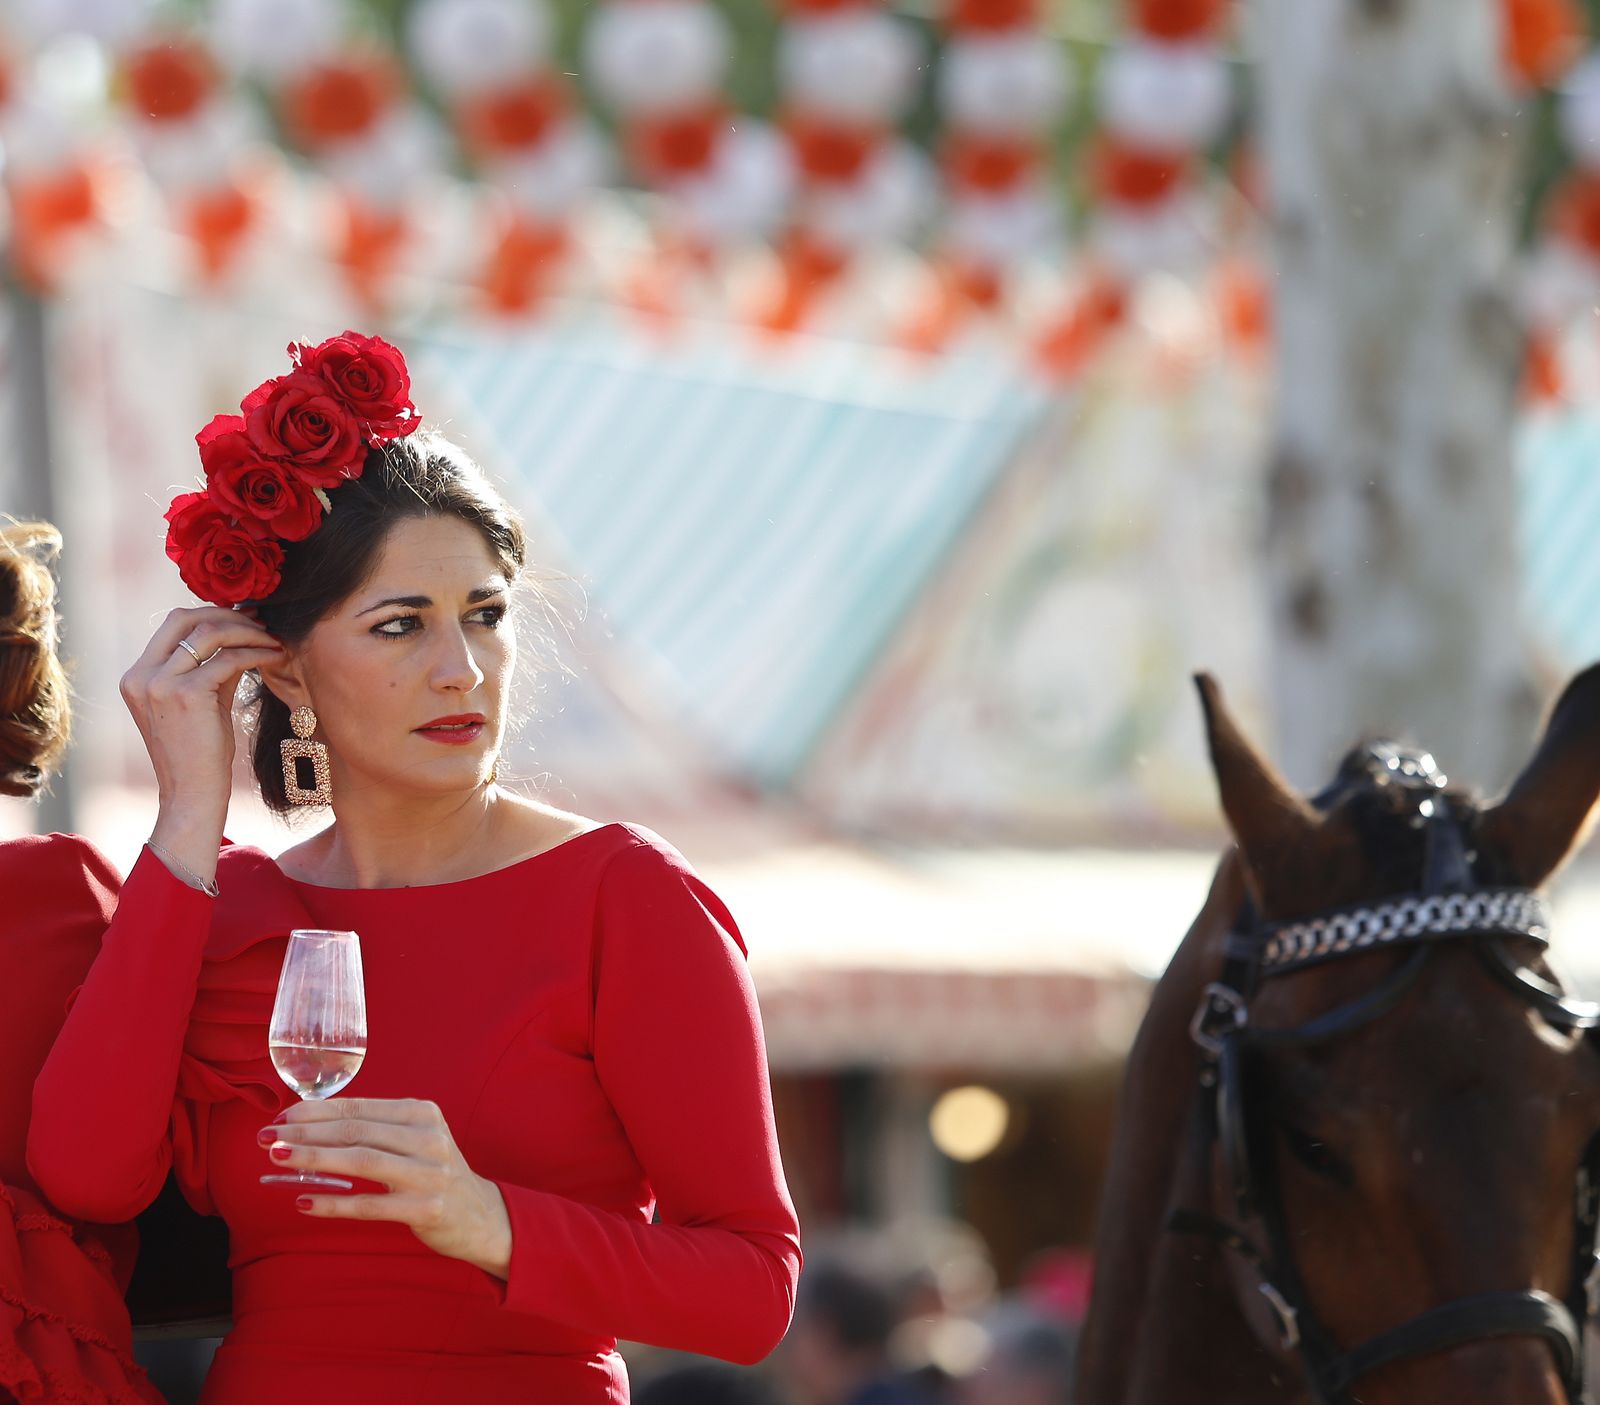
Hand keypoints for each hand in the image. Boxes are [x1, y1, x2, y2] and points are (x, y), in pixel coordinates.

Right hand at [121, 607, 282, 876]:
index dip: (212, 613)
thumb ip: (210, 667)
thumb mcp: (199, 702)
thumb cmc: (200, 754)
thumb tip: (241, 632)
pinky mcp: (186, 694)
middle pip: (185, 618)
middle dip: (228, 614)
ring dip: (247, 631)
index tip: (246, 616)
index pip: (173, 623)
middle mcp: (140, 676)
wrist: (192, 796)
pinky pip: (228, 659)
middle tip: (262, 620)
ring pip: (209, 633)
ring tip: (273, 637)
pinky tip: (275, 656)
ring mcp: (159, 683)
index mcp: (136, 676)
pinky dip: (256, 652)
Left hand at [261, 1098, 512, 1278]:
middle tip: (266, 1138)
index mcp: (422, 1113)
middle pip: (356, 1132)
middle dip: (306, 1133)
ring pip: (361, 1162)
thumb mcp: (414, 1140)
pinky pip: (370, 1205)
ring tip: (278, 1158)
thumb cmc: (433, 1173)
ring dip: (314, 1159)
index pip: (359, 1109)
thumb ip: (375, 1129)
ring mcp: (429, 1173)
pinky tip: (303, 1201)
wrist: (478, 1215)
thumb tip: (310, 1123)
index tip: (281, 1119)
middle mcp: (428, 1138)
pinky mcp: (426, 1208)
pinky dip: (334, 1203)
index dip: (316, 1113)